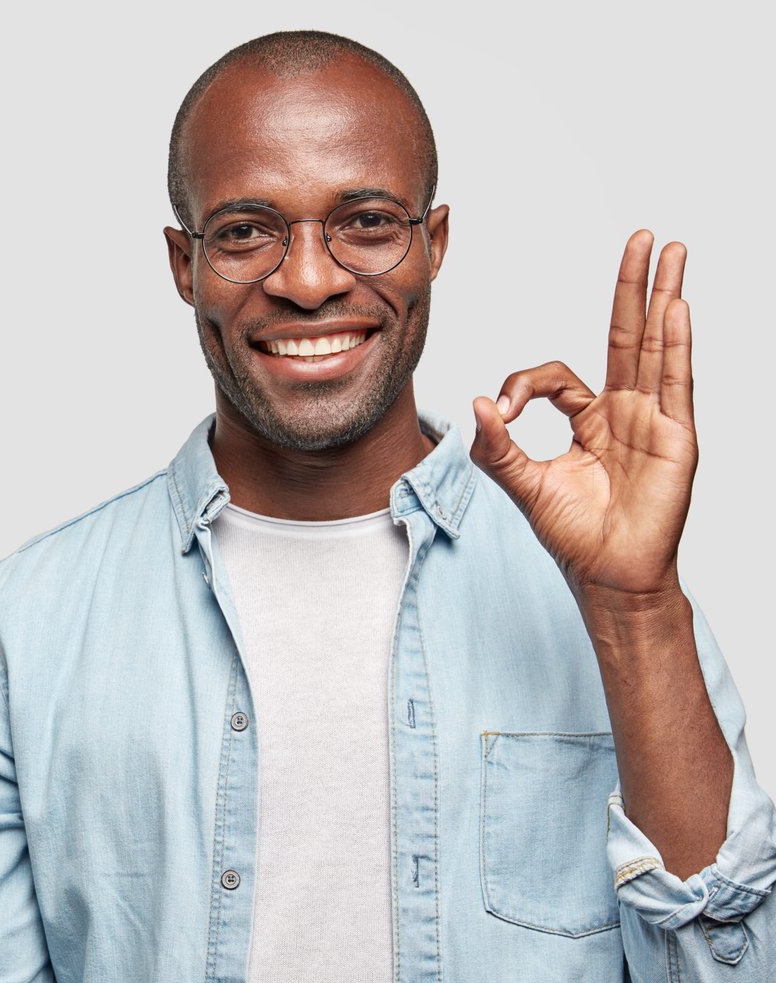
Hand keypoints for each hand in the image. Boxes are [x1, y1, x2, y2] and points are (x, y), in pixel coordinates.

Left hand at [470, 230, 695, 601]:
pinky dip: (676, 344)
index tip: (502, 410)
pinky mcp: (676, 438)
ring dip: (664, 296)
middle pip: (628, 335)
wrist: (607, 575)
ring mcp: (655, 420)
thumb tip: (476, 403)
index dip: (524, 384)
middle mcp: (626, 411)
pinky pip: (675, 382)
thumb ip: (496, 447)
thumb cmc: (573, 534)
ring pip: (659, 347)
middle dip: (633, 285)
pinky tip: (676, 307)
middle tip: (641, 237)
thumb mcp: (522, 485)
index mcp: (590, 419)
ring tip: (673, 250)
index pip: (558, 377)